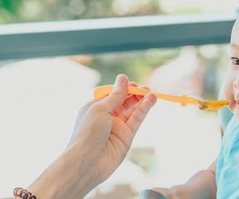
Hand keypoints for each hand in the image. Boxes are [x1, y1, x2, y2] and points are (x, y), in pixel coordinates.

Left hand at [66, 74, 156, 188]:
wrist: (88, 161)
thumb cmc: (88, 132)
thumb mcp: (100, 109)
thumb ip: (115, 95)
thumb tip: (123, 78)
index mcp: (95, 108)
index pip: (111, 94)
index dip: (122, 88)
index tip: (132, 83)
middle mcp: (106, 117)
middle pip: (123, 102)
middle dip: (134, 94)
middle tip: (144, 88)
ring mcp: (117, 127)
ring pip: (132, 110)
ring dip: (142, 100)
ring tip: (151, 92)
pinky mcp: (127, 136)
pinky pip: (137, 120)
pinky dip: (144, 110)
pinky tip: (150, 100)